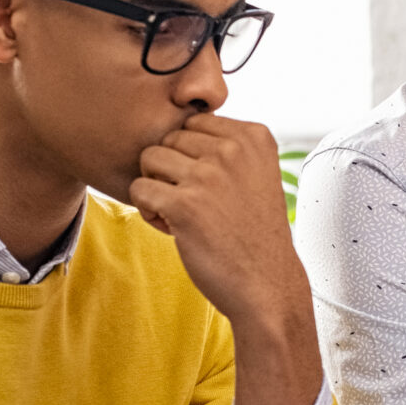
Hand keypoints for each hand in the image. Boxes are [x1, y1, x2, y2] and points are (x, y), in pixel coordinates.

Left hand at [129, 114, 305, 329]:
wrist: (266, 284)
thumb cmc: (254, 233)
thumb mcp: (258, 173)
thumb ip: (228, 144)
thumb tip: (179, 120)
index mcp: (254, 136)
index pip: (193, 122)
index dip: (192, 155)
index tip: (210, 185)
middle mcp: (233, 149)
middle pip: (169, 138)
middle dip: (172, 170)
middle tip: (195, 204)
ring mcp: (209, 175)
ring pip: (149, 158)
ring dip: (157, 186)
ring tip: (182, 213)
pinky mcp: (185, 204)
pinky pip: (139, 189)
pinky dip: (149, 210)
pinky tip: (174, 228)